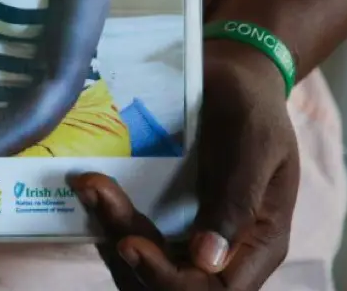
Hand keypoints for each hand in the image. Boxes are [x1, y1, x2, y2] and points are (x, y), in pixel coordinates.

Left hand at [71, 40, 297, 288]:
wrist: (233, 77)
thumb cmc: (254, 109)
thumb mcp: (258, 147)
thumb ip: (239, 200)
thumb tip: (208, 259)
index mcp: (257, 243)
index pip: (215, 290)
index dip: (169, 278)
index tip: (131, 244)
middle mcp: (219, 249)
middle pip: (169, 280)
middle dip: (128, 250)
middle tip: (97, 194)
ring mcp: (186, 234)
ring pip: (140, 262)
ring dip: (109, 229)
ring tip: (88, 185)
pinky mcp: (158, 213)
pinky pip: (127, 233)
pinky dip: (105, 217)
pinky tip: (89, 186)